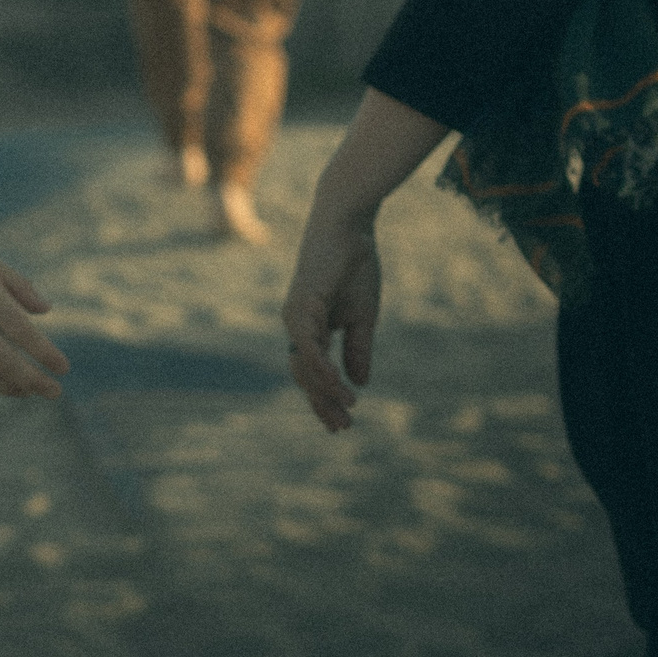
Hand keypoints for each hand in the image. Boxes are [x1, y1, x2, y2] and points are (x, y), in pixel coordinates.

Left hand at [282, 210, 382, 430]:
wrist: (349, 229)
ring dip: (325, 391)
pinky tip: (339, 385)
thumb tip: (358, 383)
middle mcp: (296, 325)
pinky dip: (322, 367)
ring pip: (304, 365)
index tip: (344, 423)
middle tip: (343, 427)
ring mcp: (295, 316)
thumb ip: (357, 349)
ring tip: (347, 409)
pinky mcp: (301, 305)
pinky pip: (308, 345)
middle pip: (304, 375)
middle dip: (322, 403)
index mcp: (310, 328)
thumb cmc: (354, 267)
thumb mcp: (362, 318)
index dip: (325, 399)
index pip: (312, 372)